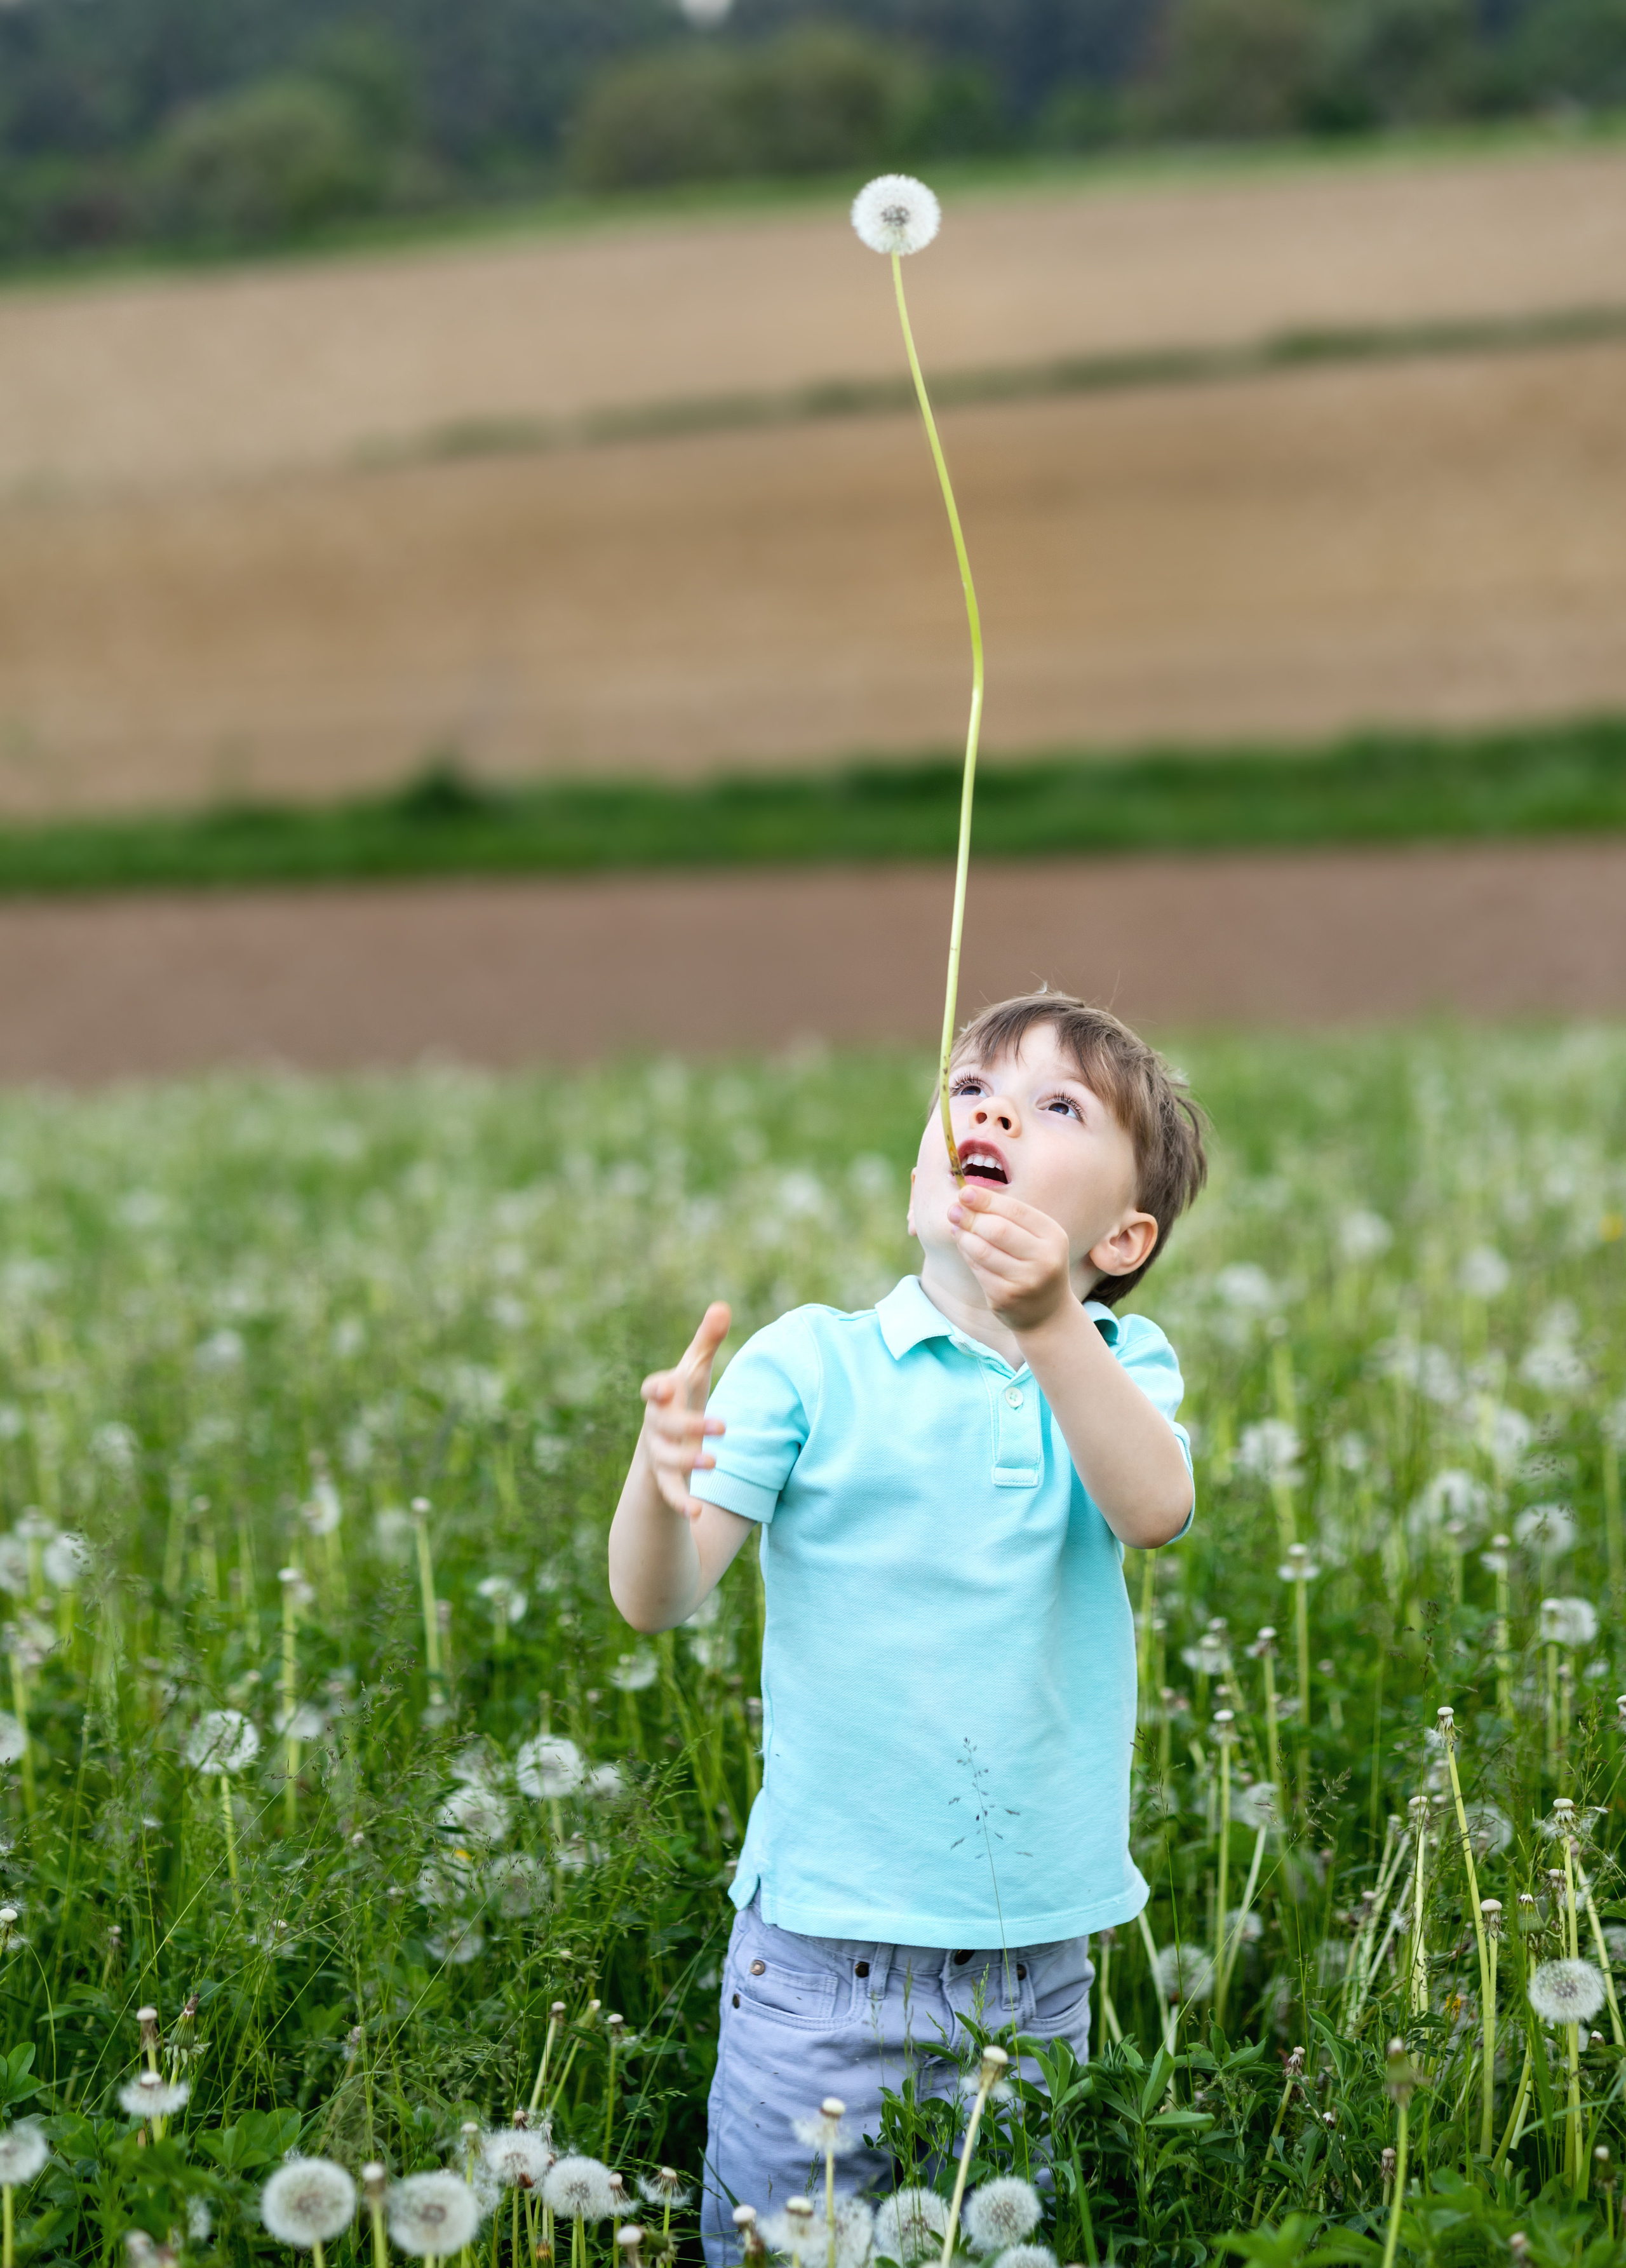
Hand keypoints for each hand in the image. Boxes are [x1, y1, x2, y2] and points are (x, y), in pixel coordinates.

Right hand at [637, 1301, 730, 1521]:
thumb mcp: (694, 1374)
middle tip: (724, 1425)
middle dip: (689, 1424)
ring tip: (715, 1460)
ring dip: (689, 1460)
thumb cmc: (680, 1403)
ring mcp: (658, 1455)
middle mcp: (655, 1426)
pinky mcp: (666, 1481)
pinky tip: (696, 1513)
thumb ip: (706, 1342)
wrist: (660, 1448)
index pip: (653, 1390)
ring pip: (666, 1460)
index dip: (658, 1388)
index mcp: (661, 1397)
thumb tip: (723, 1305)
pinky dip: (681, 1502)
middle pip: (664, 1425)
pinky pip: (670, 1493)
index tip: (668, 1385)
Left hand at [948, 1184, 1073, 1333]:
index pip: (1016, 1210)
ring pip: (983, 1251)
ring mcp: (1025, 1281)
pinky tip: (963, 1246)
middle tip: (953, 1210)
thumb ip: (1009, 1218)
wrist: (1047, 1313)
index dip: (987, 1199)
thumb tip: (968, 1197)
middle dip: (971, 1217)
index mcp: (1054, 1236)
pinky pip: (977, 1269)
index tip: (965, 1191)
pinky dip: (966, 1254)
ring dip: (963, 1236)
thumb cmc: (1036, 1265)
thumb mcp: (1037, 1239)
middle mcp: (1044, 1259)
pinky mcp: (1005, 1297)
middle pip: (997, 1230)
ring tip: (956, 1227)